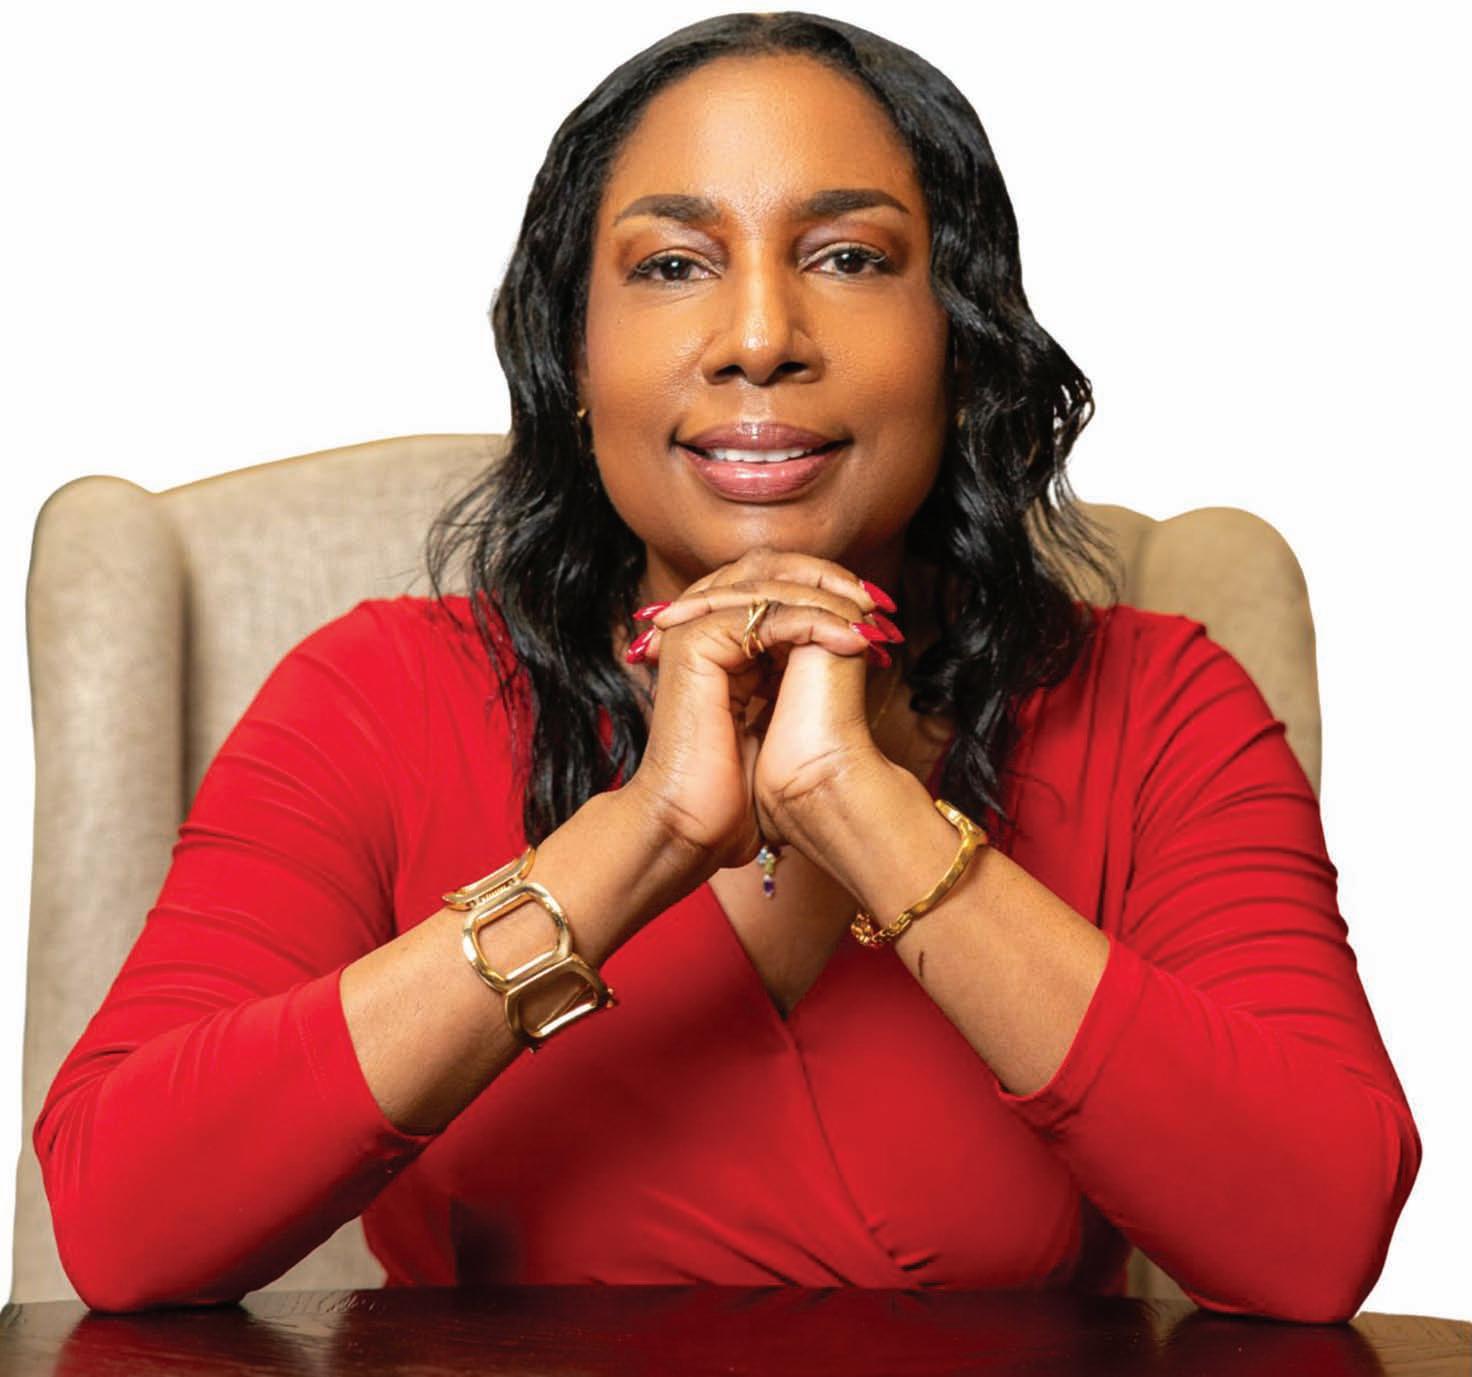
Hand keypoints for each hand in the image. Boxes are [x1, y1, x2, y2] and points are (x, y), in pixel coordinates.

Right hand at [624, 547, 902, 864]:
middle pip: (768, 567)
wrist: (692, 826)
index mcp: (712, 639)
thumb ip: (793, 675)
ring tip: (871, 618)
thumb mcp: (774, 716)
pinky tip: (852, 640)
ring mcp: (692, 631)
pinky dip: (816, 621)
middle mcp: (698, 626)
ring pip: (769, 584)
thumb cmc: (730, 788)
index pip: (771, 582)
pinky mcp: (695, 644)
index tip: (874, 612)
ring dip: (829, 596)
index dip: (824, 587)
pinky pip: (767, 615)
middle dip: (828, 579)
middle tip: (877, 603)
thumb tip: (849, 647)